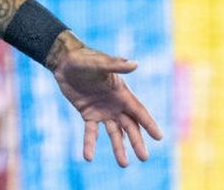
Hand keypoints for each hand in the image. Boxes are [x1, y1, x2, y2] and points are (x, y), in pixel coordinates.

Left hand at [50, 37, 162, 166]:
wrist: (64, 61)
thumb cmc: (84, 59)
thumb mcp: (99, 63)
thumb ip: (116, 65)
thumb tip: (134, 64)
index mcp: (122, 93)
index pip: (139, 112)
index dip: (149, 124)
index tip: (159, 137)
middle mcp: (115, 105)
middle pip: (129, 126)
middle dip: (137, 142)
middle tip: (144, 158)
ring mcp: (102, 111)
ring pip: (114, 133)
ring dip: (118, 148)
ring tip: (124, 164)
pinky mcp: (88, 114)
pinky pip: (90, 132)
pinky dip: (90, 144)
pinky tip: (88, 157)